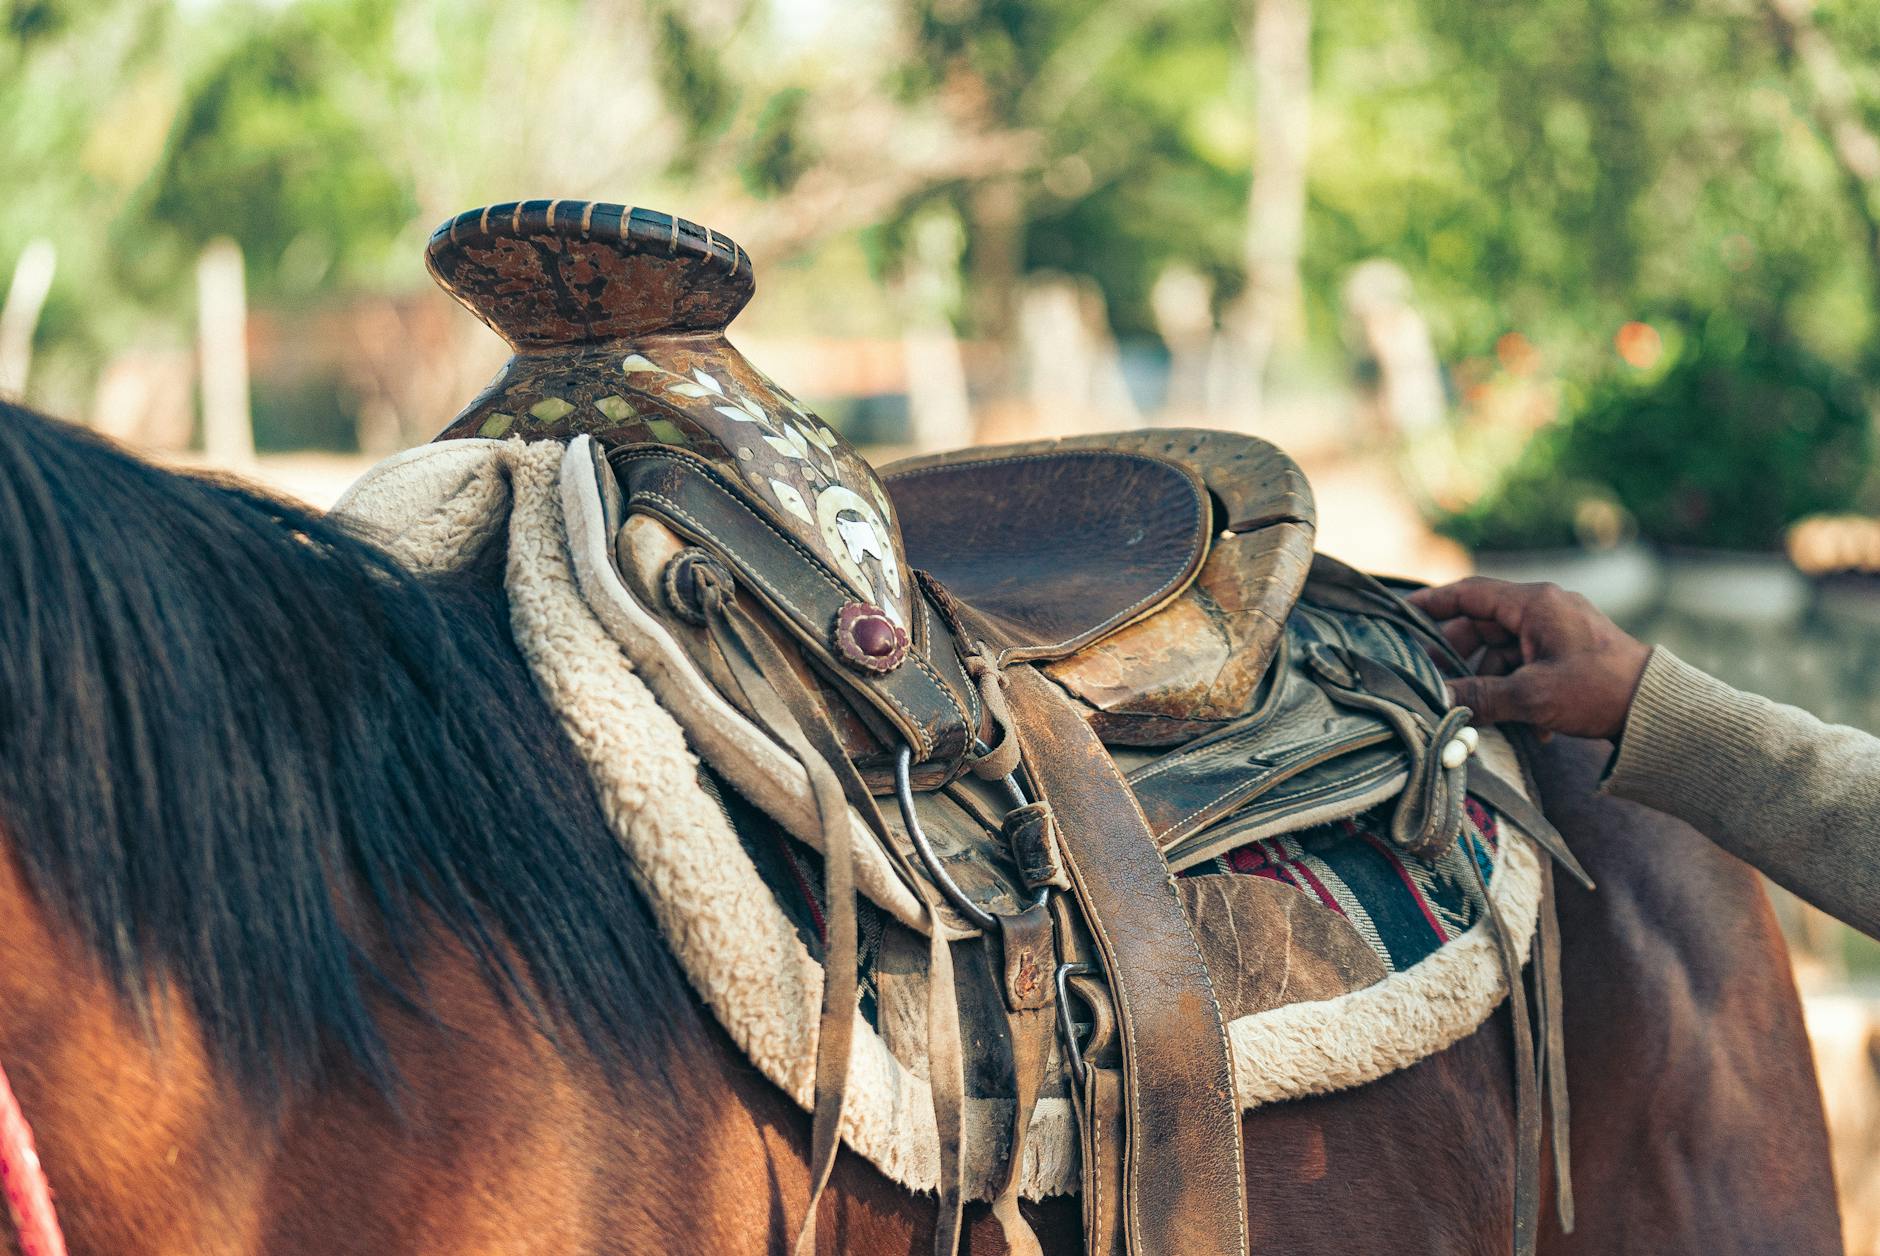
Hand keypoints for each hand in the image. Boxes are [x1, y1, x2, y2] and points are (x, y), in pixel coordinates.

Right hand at [1405, 577, 1651, 739]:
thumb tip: (1437, 701)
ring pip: (1503, 648)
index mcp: (1535, 604)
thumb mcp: (1532, 696)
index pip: (1470, 593)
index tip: (1403, 615)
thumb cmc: (1599, 691)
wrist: (1657, 709)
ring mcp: (1558, 630)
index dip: (1433, 604)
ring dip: (1490, 681)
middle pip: (1483, 624)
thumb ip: (1479, 696)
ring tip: (1486, 714)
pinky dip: (1517, 689)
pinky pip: (1527, 664)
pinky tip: (1526, 725)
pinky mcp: (1569, 652)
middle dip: (1459, 656)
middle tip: (1436, 681)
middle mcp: (1545, 609)